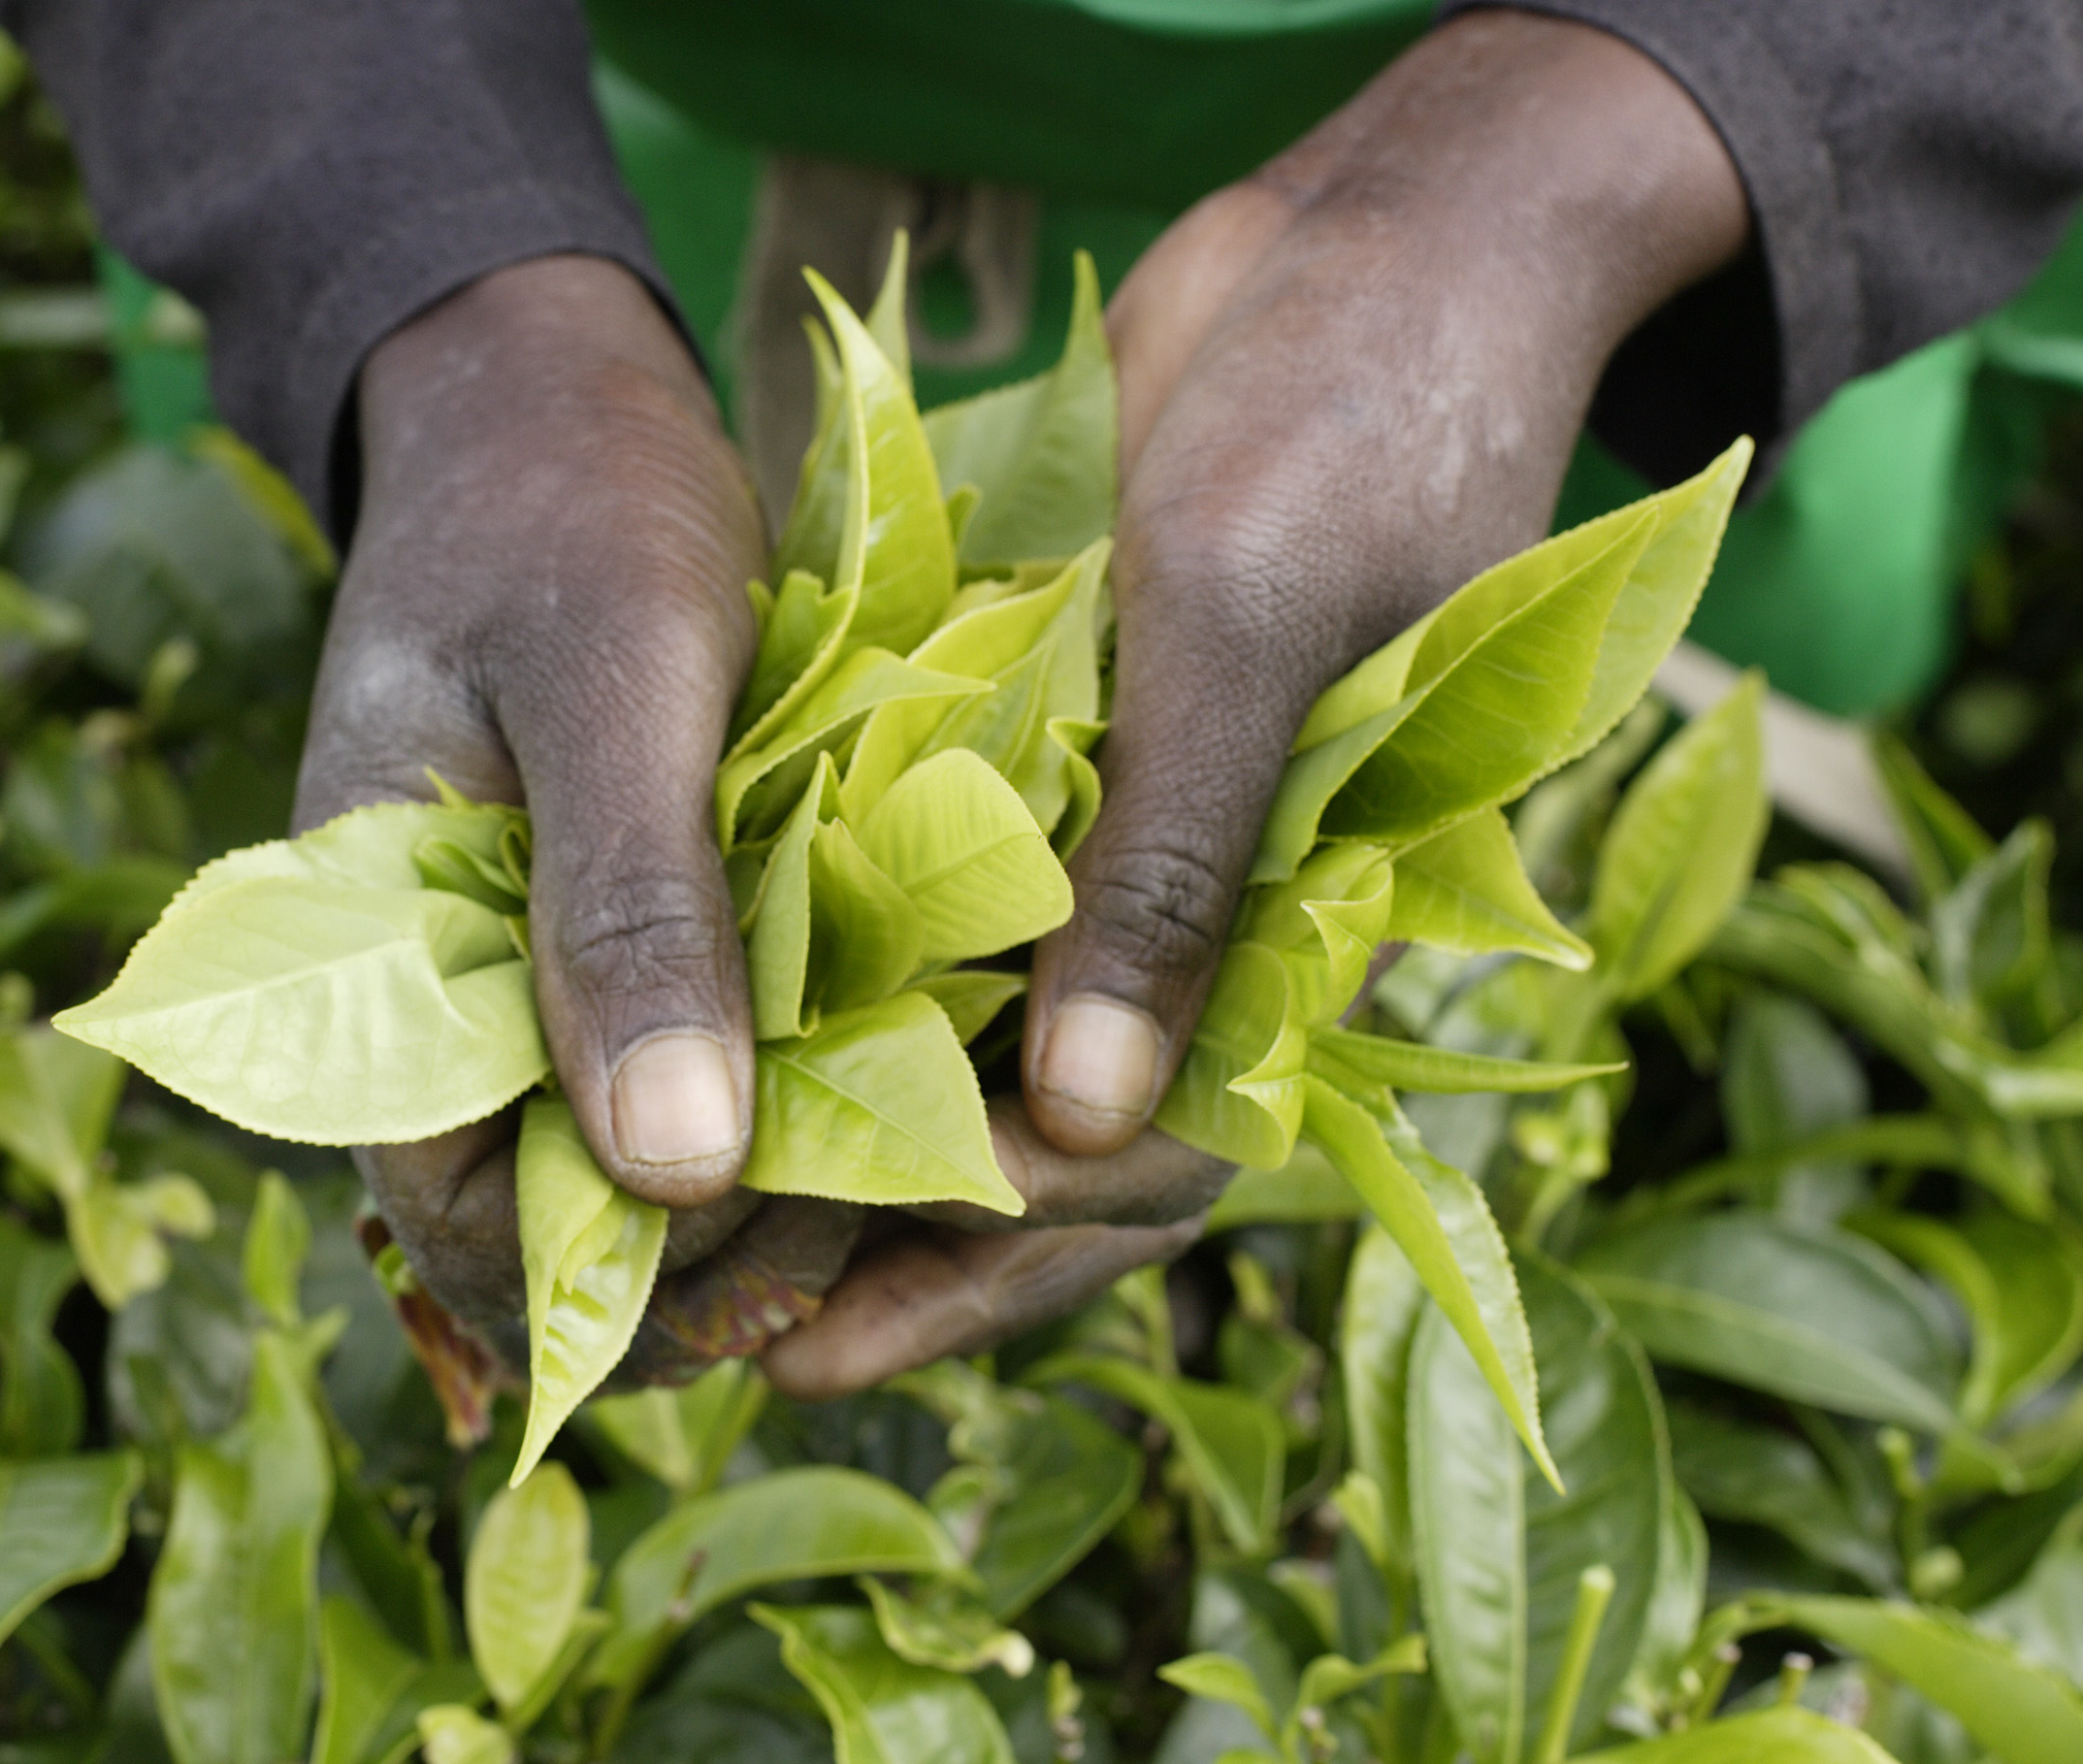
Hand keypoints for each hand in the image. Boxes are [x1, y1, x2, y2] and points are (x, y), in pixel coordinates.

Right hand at [302, 255, 859, 1364]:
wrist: (559, 400)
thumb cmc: (571, 506)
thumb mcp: (613, 675)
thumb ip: (627, 907)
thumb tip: (673, 1174)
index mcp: (374, 966)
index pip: (461, 1221)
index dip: (619, 1269)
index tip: (793, 1215)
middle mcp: (446, 1008)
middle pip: (561, 1232)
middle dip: (722, 1247)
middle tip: (900, 1170)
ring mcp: (534, 982)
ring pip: (640, 1176)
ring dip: (781, 1181)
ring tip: (928, 1116)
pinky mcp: (624, 946)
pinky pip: (698, 1080)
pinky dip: (802, 1092)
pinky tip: (907, 1052)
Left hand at [760, 10, 1748, 1397]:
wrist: (1378, 253)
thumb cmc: (1351, 418)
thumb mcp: (1252, 618)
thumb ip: (1178, 865)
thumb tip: (1089, 1129)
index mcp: (1310, 931)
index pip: (1155, 1162)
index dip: (993, 1261)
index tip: (820, 1324)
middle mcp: (1220, 923)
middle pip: (1058, 1149)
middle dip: (900, 1247)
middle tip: (729, 1333)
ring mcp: (1143, 850)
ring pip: (999, 1053)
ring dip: (865, 1140)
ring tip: (704, 1226)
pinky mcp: (1073, 771)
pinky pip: (965, 925)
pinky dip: (868, 990)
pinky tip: (746, 1032)